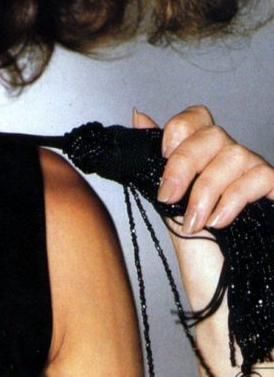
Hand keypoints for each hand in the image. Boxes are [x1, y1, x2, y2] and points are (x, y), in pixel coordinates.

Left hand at [133, 106, 273, 233]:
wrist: (219, 285)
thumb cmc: (197, 245)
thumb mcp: (167, 199)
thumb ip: (154, 159)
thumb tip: (139, 115)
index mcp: (203, 154)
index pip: (196, 117)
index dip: (178, 131)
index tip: (161, 158)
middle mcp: (229, 156)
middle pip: (211, 133)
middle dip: (184, 164)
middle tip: (168, 197)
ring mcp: (253, 170)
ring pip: (234, 154)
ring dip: (206, 190)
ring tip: (194, 222)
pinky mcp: (273, 186)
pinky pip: (259, 176)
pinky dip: (233, 200)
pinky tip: (218, 221)